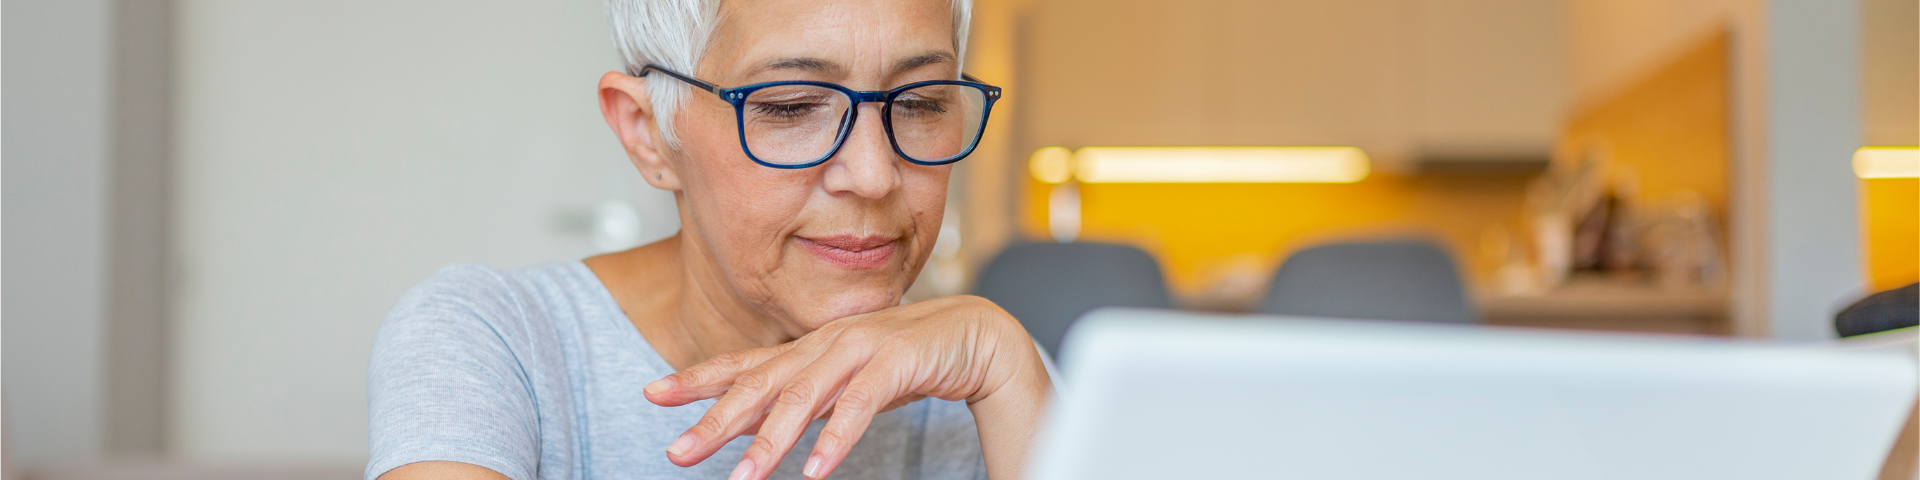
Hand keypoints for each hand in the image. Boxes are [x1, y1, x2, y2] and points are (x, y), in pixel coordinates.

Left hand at [641, 295, 1051, 479]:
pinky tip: (815, 471)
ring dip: (770, 441)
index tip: (651, 394)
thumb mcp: (844, 379)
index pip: (744, 364)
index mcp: (810, 348)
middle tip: (677, 451)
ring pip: (803, 398)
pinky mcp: (894, 364)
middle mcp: (825, 344)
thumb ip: (805, 396)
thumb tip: (758, 423)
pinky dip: (835, 440)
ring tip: (743, 478)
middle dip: (715, 419)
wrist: (975, 335)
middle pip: (760, 385)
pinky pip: (859, 407)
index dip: (697, 378)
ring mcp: (858, 349)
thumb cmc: (906, 358)